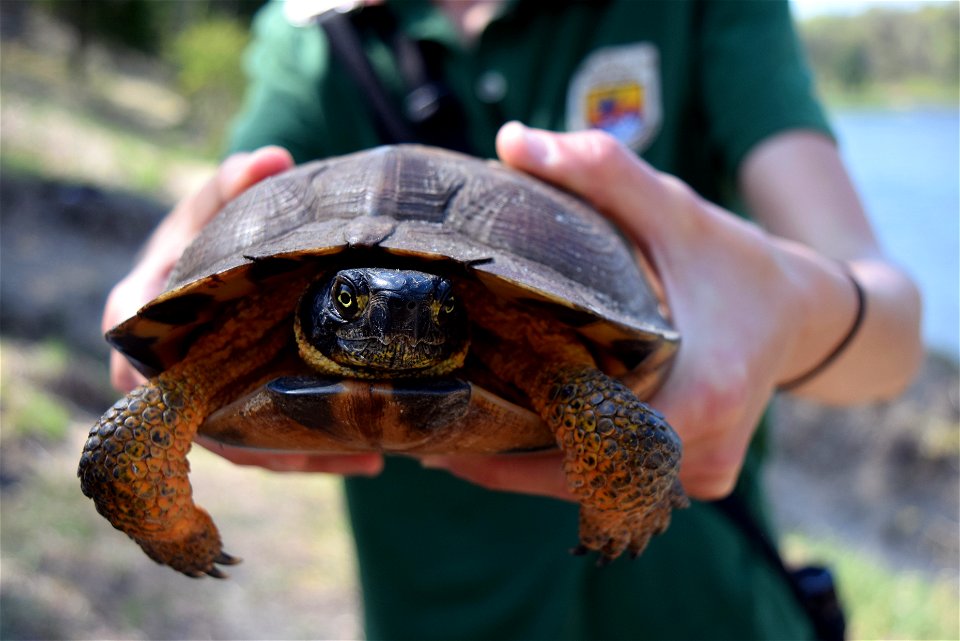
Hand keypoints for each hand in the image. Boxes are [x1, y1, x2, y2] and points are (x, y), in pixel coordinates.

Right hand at [102, 145, 383, 477]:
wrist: (218, 266)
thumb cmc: (206, 234)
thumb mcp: (214, 206)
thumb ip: (233, 185)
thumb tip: (272, 157)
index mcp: (142, 314)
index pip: (135, 353)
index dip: (165, 383)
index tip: (211, 399)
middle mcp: (164, 370)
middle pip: (203, 419)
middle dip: (263, 437)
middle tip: (325, 444)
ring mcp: (201, 399)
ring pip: (242, 444)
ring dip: (302, 455)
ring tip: (365, 457)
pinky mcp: (235, 416)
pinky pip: (269, 446)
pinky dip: (314, 453)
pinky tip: (369, 456)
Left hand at [421, 122, 860, 499]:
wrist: (800, 310)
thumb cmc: (734, 261)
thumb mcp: (675, 207)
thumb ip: (601, 171)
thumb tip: (512, 140)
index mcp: (703, 396)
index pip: (590, 447)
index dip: (513, 451)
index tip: (451, 441)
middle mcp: (704, 452)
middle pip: (584, 478)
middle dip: (508, 462)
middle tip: (436, 441)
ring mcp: (701, 473)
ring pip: (599, 489)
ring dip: (533, 469)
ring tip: (462, 444)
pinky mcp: (695, 475)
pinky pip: (619, 482)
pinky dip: (568, 464)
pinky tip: (518, 438)